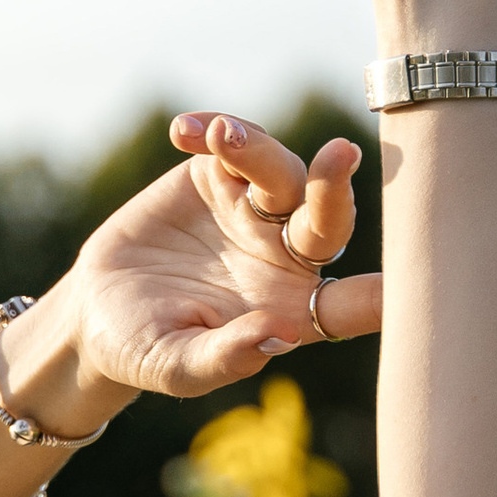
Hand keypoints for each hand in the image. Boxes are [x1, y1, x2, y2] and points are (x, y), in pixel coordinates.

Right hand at [46, 113, 380, 409]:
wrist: (96, 310)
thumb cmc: (144, 350)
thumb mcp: (175, 365)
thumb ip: (224, 357)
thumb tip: (276, 336)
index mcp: (293, 310)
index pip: (348, 304)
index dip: (377, 295)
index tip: (400, 287)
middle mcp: (287, 255)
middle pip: (325, 218)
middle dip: (334, 188)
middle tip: (338, 155)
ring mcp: (254, 212)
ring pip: (278, 172)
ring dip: (257, 150)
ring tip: (221, 136)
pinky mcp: (215, 178)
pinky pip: (227, 144)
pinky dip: (212, 131)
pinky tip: (184, 132)